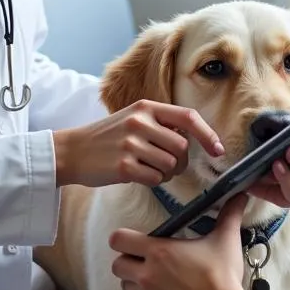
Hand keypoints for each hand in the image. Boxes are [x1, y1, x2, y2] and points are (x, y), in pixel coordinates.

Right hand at [53, 100, 224, 187]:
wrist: (72, 151)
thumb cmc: (108, 137)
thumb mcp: (133, 118)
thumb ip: (161, 123)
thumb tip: (194, 139)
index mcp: (146, 107)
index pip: (188, 117)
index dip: (207, 134)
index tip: (218, 150)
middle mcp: (140, 122)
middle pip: (182, 148)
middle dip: (180, 163)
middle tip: (167, 166)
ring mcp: (131, 144)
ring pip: (170, 166)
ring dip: (166, 174)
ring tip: (149, 169)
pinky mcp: (124, 166)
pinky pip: (156, 180)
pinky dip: (152, 182)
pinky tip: (138, 176)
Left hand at [110, 194, 259, 289]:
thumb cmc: (221, 274)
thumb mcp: (225, 239)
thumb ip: (228, 215)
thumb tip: (240, 196)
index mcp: (158, 251)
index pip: (118, 240)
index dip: (123, 239)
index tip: (136, 242)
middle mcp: (146, 274)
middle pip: (117, 266)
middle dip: (128, 263)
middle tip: (146, 263)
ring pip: (125, 289)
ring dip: (135, 284)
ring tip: (155, 282)